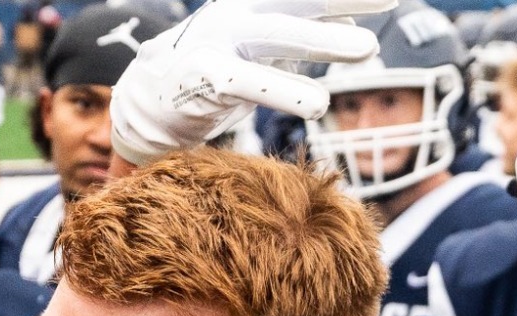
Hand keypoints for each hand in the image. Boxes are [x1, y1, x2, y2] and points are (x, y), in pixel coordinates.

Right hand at [109, 0, 393, 165]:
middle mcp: (237, 14)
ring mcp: (219, 42)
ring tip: (367, 48)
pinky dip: (285, 91)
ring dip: (323, 39)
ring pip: (277, 35)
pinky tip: (318, 104)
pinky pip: (250, 84)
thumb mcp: (262, 41)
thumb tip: (355, 14)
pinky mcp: (204, 77)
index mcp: (252, 3)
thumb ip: (305, 28)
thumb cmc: (214, 67)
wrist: (149, 99)